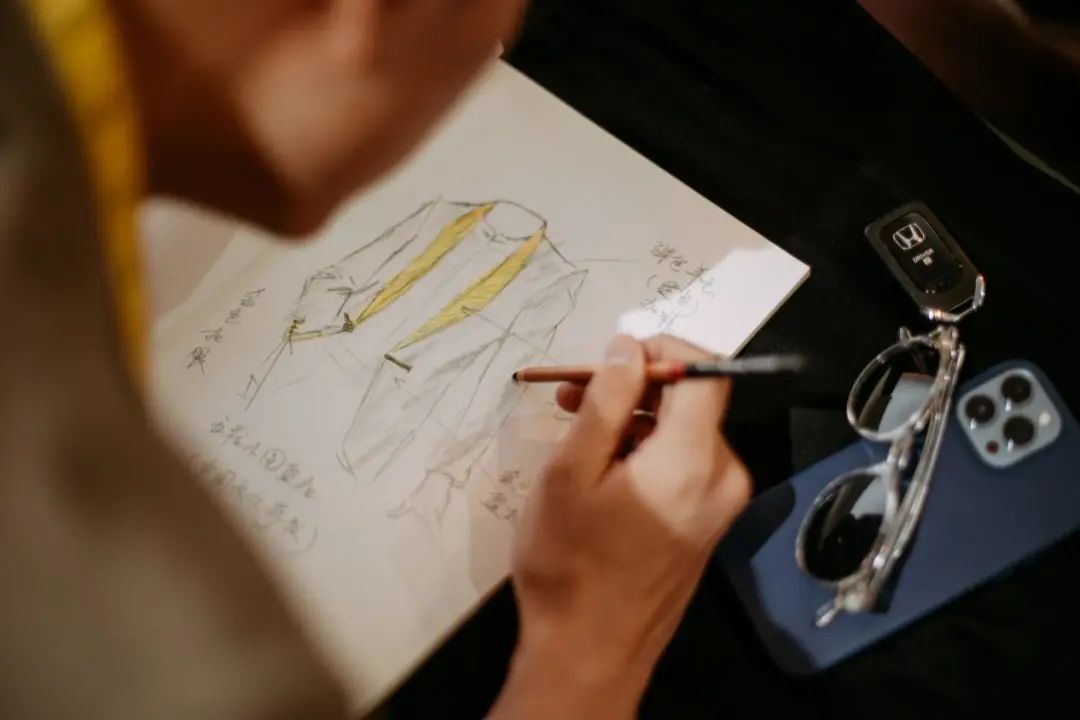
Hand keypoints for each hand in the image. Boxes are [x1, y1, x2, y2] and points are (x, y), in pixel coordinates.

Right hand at [489, 335, 751, 718]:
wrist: (590, 653)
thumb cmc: (570, 563)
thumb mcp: (570, 472)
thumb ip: (604, 400)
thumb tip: (627, 347)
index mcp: (693, 461)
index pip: (705, 371)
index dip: (660, 349)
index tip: (610, 357)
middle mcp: (723, 478)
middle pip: (693, 402)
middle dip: (635, 387)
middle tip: (574, 394)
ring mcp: (721, 505)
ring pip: (685, 433)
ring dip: (635, 419)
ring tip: (578, 431)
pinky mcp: (708, 524)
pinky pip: (686, 465)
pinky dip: (647, 451)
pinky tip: (603, 467)